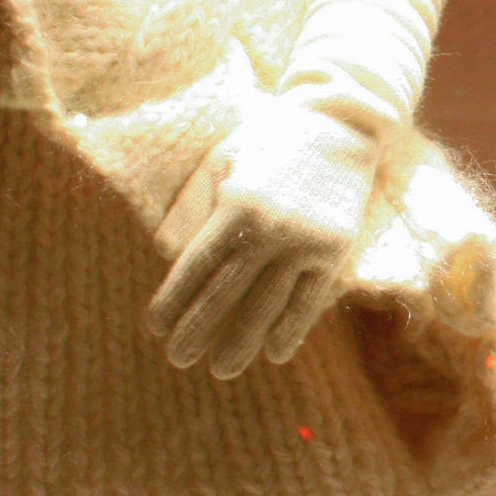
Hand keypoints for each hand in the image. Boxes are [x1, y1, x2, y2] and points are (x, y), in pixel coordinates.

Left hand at [149, 99, 378, 377]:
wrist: (340, 125)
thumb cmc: (269, 142)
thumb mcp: (221, 163)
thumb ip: (194, 208)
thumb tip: (167, 257)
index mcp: (236, 206)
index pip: (194, 267)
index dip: (172, 301)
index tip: (155, 327)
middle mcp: (271, 228)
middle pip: (225, 294)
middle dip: (197, 330)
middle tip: (177, 359)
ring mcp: (306, 242)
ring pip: (267, 305)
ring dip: (242, 342)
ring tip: (222, 369)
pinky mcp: (335, 250)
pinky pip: (310, 300)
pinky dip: (292, 330)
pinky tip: (275, 353)